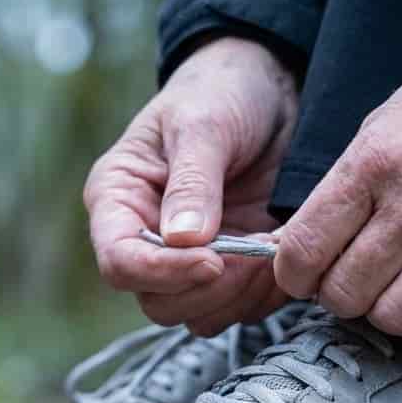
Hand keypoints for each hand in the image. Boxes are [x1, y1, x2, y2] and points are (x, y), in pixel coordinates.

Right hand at [84, 36, 297, 334]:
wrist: (268, 87)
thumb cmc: (222, 92)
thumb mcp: (205, 126)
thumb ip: (192, 182)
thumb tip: (181, 240)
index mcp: (119, 199)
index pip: (120, 263)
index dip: (162, 273)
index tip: (213, 259)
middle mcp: (147, 238)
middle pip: (158, 303)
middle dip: (208, 288)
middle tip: (252, 252)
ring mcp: (189, 258)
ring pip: (198, 315)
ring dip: (240, 295)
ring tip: (270, 248)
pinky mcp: (231, 268)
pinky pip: (240, 308)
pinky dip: (265, 292)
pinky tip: (282, 252)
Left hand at [274, 33, 401, 342]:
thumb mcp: (382, 124)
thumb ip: (342, 187)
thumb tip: (300, 245)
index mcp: (375, 161)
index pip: (305, 249)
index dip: (293, 275)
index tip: (303, 274)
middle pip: (347, 293)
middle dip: (338, 295)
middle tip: (352, 279)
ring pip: (397, 317)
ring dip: (386, 312)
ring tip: (394, 287)